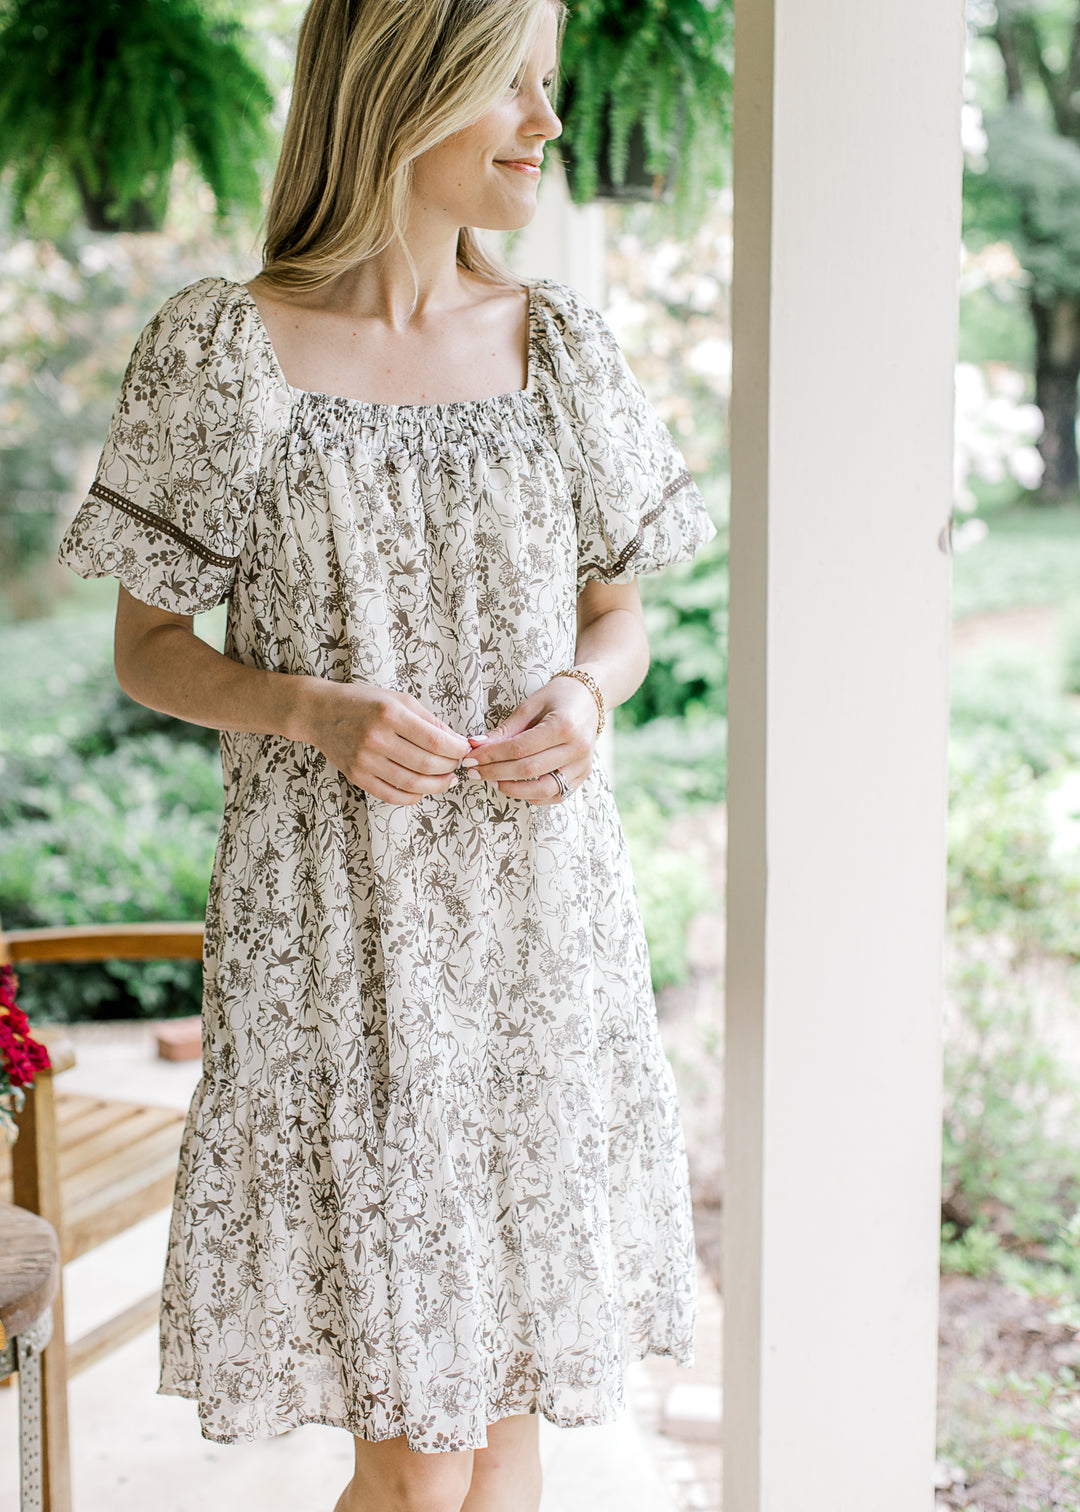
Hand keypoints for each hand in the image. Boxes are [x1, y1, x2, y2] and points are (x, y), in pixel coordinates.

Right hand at [300, 680, 470, 804]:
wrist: (320, 712)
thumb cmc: (363, 702)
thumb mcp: (399, 700)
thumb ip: (429, 721)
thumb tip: (456, 742)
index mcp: (390, 715)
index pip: (434, 741)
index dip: (456, 750)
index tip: (464, 750)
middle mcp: (376, 738)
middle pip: (427, 765)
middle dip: (449, 768)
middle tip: (456, 765)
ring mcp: (365, 760)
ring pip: (412, 784)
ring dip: (436, 785)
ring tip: (445, 779)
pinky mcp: (357, 776)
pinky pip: (392, 795)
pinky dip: (413, 796)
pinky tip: (421, 788)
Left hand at [463, 676, 600, 803]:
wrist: (591, 698)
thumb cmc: (558, 697)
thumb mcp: (530, 705)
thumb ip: (505, 729)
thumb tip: (476, 746)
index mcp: (563, 726)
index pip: (519, 749)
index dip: (491, 756)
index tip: (470, 758)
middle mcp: (576, 748)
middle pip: (528, 770)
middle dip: (495, 773)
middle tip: (474, 771)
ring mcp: (582, 765)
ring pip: (543, 790)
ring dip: (513, 790)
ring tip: (493, 781)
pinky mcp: (583, 775)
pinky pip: (555, 795)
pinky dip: (532, 796)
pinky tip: (514, 787)